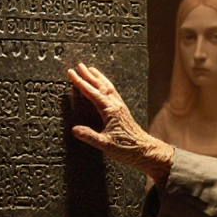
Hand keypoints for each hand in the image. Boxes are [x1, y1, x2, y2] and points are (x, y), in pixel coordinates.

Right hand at [67, 63, 173, 181]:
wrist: (144, 151)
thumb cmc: (126, 149)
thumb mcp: (105, 145)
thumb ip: (90, 136)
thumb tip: (75, 129)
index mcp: (110, 111)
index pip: (92, 93)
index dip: (80, 82)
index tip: (72, 73)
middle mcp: (116, 106)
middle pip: (100, 86)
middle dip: (88, 75)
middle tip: (79, 65)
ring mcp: (120, 107)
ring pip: (108, 87)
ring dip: (98, 77)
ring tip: (91, 69)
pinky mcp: (122, 111)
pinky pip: (112, 93)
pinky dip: (106, 85)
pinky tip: (104, 86)